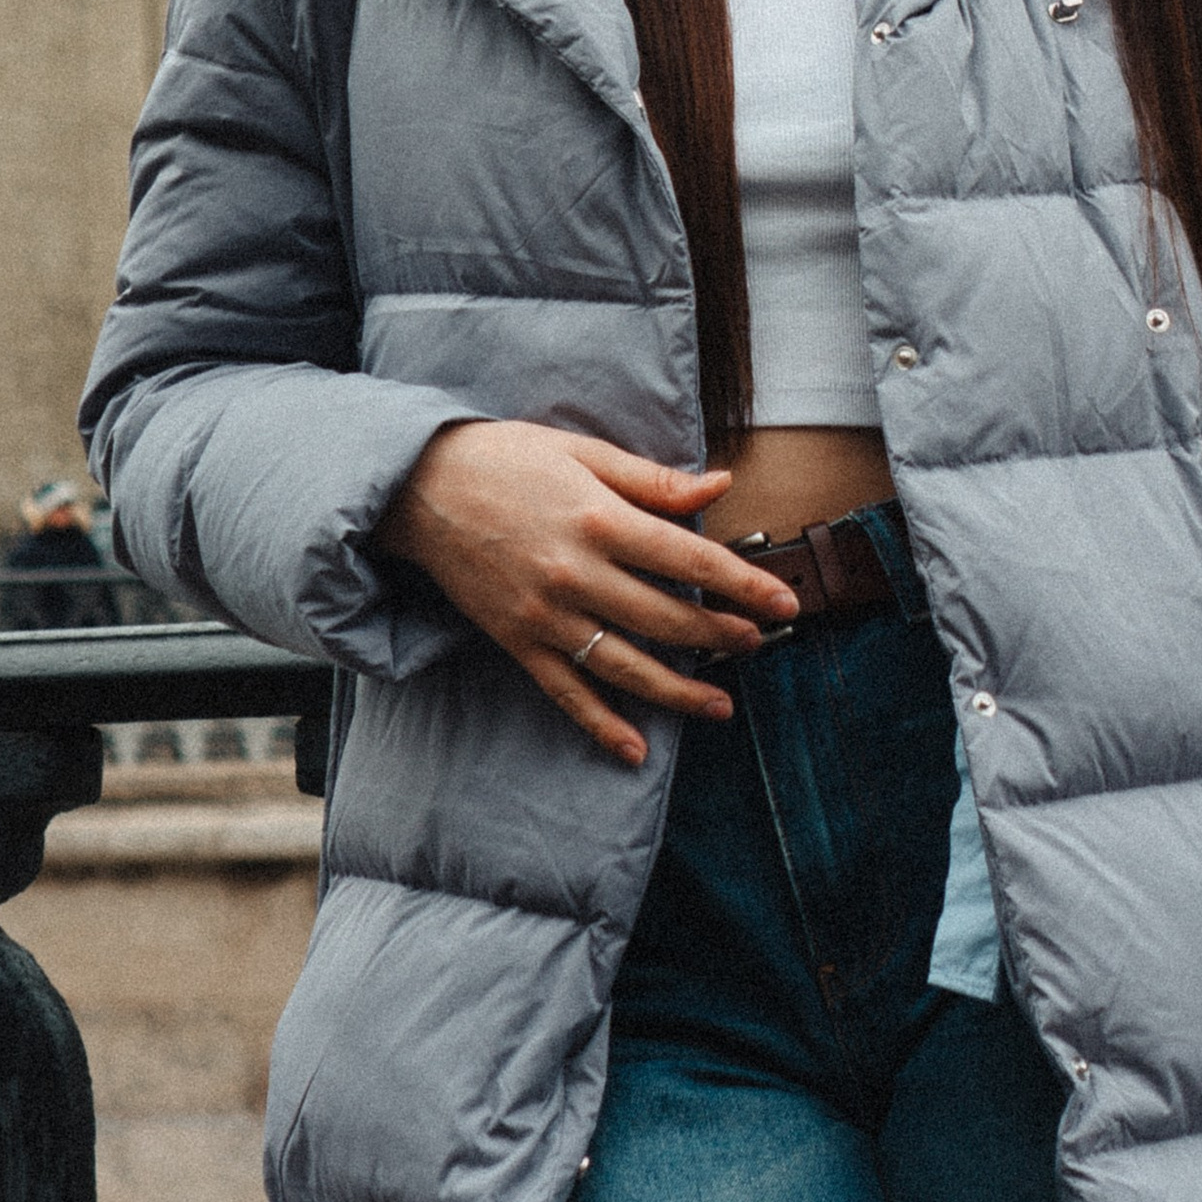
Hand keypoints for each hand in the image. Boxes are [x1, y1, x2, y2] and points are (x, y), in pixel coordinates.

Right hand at [376, 421, 796, 764]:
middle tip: (758, 643)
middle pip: (665, 616)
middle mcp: (576, 573)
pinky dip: (601, 724)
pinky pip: (566, 692)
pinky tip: (634, 749)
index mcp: (598, 518)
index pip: (688, 557)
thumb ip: (653, 480)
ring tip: (720, 705)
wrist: (419, 486)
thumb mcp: (584, 453)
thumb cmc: (506, 458)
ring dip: (678, 690)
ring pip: (625, 664)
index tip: (783, 601)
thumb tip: (720, 485)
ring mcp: (546, 615)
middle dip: (720, 634)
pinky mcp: (518, 641)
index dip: (742, 583)